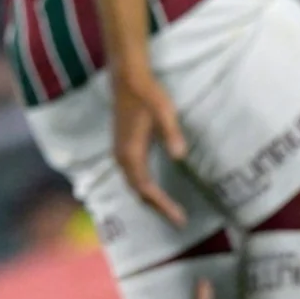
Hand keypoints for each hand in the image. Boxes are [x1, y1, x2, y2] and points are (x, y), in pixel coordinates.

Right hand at [112, 64, 187, 226]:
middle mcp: (122, 156)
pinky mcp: (122, 145)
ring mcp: (120, 151)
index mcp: (131, 152)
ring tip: (167, 208)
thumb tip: (179, 155)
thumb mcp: (164, 111)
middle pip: (138, 190)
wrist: (128, 78)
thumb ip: (171, 133)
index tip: (179, 219)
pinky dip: (143, 186)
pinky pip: (131, 175)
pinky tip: (153, 187)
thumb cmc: (148, 94)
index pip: (146, 188)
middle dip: (157, 206)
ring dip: (149, 198)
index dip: (162, 205)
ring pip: (133, 183)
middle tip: (178, 219)